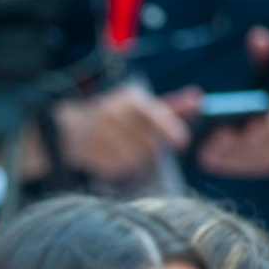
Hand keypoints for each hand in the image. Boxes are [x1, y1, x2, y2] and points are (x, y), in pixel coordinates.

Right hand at [54, 82, 194, 179]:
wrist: (68, 129)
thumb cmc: (113, 117)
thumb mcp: (139, 107)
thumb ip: (170, 106)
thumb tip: (199, 99)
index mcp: (127, 98)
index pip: (154, 114)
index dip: (169, 128)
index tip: (182, 141)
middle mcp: (112, 114)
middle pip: (148, 143)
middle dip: (149, 146)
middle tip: (137, 141)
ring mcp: (99, 135)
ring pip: (135, 158)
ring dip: (134, 158)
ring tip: (121, 147)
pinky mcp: (91, 155)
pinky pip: (119, 169)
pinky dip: (119, 166)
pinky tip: (109, 155)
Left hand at [196, 26, 268, 177]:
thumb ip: (266, 56)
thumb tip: (257, 36)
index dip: (267, 128)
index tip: (251, 127)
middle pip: (261, 145)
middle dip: (238, 143)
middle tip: (213, 140)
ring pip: (251, 159)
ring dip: (228, 156)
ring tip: (204, 149)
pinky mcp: (263, 167)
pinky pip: (243, 169)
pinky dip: (226, 164)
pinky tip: (205, 158)